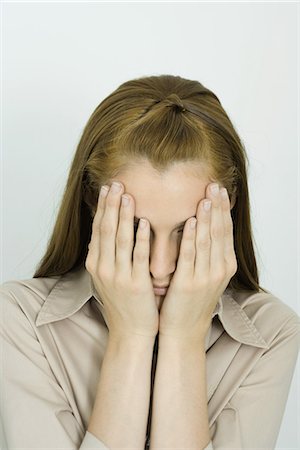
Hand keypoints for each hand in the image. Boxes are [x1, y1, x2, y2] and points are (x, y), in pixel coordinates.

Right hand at [85, 181, 158, 339]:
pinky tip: (144, 223)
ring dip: (123, 216)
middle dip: (111, 205)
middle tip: (116, 183)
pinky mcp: (135, 284)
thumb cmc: (123, 303)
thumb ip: (107, 255)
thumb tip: (106, 232)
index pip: (99, 229)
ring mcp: (118, 276)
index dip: (103, 207)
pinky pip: (137, 257)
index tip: (108, 188)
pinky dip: (140, 239)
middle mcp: (102, 268)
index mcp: (96, 264)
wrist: (131, 332)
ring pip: (120, 240)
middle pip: (106, 230)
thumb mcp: (108, 277)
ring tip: (127, 196)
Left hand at [158, 183, 236, 341]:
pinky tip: (192, 221)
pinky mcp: (188, 284)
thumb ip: (206, 253)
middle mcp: (219, 270)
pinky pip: (191, 256)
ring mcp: (205, 277)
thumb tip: (202, 227)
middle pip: (219, 232)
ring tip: (206, 196)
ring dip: (208, 217)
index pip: (225, 231)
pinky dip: (192, 237)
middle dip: (217, 207)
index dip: (223, 209)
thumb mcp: (205, 275)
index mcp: (225, 266)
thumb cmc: (191, 302)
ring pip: (208, 241)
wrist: (183, 332)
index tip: (219, 189)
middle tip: (215, 184)